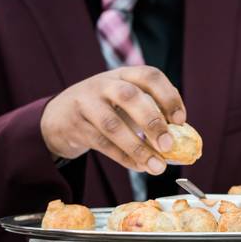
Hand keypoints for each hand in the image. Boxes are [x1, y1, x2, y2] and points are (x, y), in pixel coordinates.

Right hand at [40, 66, 186, 174]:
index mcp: (124, 74)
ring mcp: (87, 103)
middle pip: (129, 97)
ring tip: (157, 166)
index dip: (168, 96)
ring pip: (113, 125)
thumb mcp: (125, 102)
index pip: (149, 76)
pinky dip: (123, 157)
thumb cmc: (104, 109)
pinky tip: (139, 166)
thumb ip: (151, 114)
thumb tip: (181, 140)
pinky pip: (102, 143)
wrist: (60, 116)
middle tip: (169, 145)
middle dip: (152, 122)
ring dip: (138, 148)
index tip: (180, 121)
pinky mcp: (76, 125)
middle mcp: (104, 84)